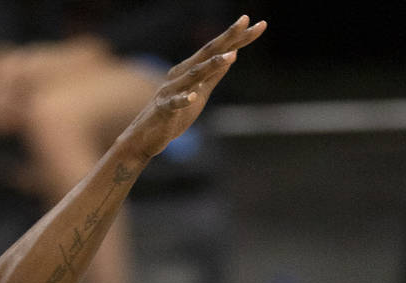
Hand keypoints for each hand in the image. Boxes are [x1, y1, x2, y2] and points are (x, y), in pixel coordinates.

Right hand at [120, 15, 265, 160]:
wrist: (145, 137)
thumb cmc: (174, 114)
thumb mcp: (201, 93)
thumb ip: (214, 75)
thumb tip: (233, 55)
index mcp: (191, 70)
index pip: (218, 50)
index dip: (238, 38)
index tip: (259, 25)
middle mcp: (181, 74)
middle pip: (207, 54)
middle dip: (227, 38)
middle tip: (244, 22)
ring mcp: (171, 91)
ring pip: (193, 75)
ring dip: (211, 66)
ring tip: (230, 56)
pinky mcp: (164, 110)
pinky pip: (174, 103)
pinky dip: (183, 99)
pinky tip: (193, 96)